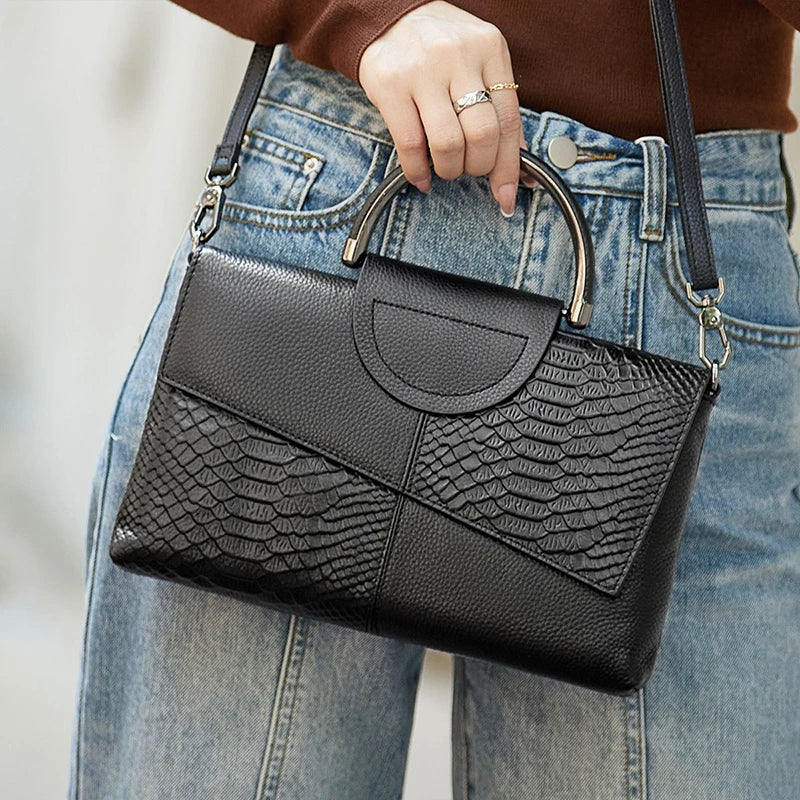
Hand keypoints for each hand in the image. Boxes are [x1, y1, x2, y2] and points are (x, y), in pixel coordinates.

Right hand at [358, 0, 535, 217]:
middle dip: (478, 167)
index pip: (509, 120)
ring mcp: (423, 71)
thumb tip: (519, 166)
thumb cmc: (440, 48)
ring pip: (448, 144)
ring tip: (445, 168)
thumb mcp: (478, 63)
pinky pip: (410, 145)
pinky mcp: (391, 86)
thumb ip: (499, 107)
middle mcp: (459, 57)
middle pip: (482, 135)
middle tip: (469, 169)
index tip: (506, 194)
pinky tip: (421, 177)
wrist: (389, 16)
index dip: (510, 166)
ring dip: (449, 169)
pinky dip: (418, 171)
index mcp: (490, 49)